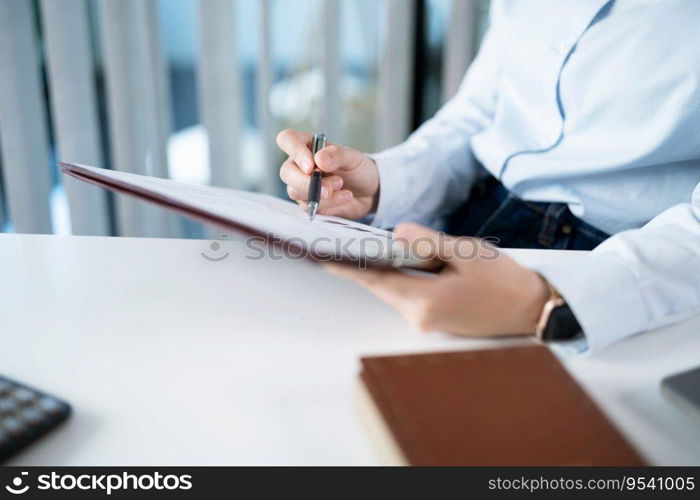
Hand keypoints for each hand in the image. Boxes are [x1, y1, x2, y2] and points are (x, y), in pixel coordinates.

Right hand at [276, 129, 379, 218]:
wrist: (369, 191)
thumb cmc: (358, 169)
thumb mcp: (353, 157)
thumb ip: (337, 155)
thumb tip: (318, 160)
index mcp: (307, 146)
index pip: (287, 139)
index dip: (295, 151)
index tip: (311, 165)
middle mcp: (299, 165)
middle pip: (286, 172)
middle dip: (307, 181)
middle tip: (332, 184)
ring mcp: (301, 185)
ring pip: (295, 191)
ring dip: (320, 192)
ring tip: (342, 186)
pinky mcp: (308, 203)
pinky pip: (309, 206)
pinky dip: (329, 203)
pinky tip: (345, 196)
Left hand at [325, 223, 549, 336]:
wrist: (532, 308)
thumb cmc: (503, 280)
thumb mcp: (466, 252)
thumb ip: (428, 242)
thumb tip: (397, 233)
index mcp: (425, 301)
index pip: (375, 280)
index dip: (346, 266)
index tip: (320, 255)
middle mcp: (420, 317)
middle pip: (380, 287)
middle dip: (359, 266)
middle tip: (334, 244)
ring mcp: (427, 322)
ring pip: (393, 291)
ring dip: (379, 272)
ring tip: (358, 248)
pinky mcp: (434, 321)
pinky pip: (407, 296)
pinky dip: (397, 279)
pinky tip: (394, 262)